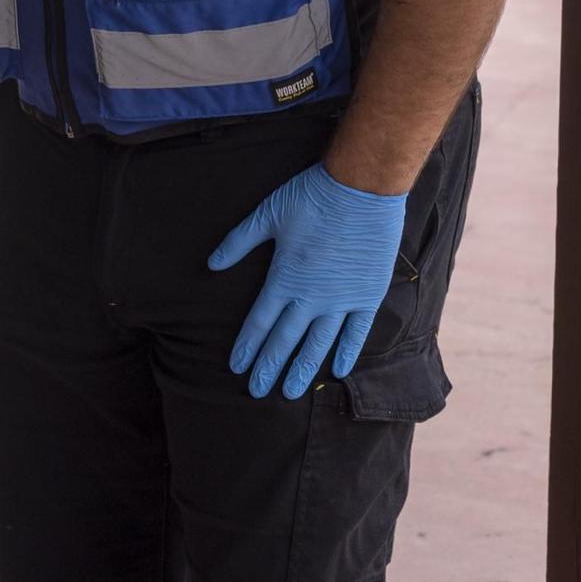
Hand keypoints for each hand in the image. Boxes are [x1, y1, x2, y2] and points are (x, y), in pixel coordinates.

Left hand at [207, 162, 406, 399]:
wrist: (361, 188)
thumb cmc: (309, 197)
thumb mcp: (266, 215)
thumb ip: (238, 243)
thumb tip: (211, 264)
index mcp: (284, 278)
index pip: (259, 323)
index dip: (247, 347)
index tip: (236, 368)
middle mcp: (312, 296)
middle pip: (285, 340)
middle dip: (269, 368)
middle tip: (257, 392)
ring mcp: (342, 299)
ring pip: (318, 344)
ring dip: (303, 370)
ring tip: (290, 394)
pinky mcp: (368, 295)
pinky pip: (357, 333)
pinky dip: (347, 353)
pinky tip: (337, 372)